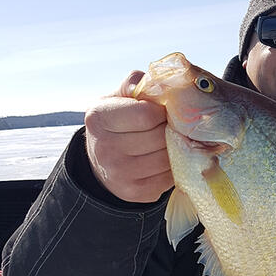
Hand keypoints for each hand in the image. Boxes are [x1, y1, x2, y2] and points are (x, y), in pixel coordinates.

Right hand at [84, 71, 172, 202]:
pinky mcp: (135, 193)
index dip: (162, 111)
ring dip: (176, 149)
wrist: (103, 160)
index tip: (162, 111)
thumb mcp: (118, 98)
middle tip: (171, 127)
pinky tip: (167, 158)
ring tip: (171, 141)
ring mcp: (119, 174)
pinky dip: (174, 166)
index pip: (146, 114)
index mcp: (99, 118)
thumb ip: (134, 85)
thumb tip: (154, 82)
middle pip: (160, 137)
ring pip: (168, 158)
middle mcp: (105, 148)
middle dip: (171, 130)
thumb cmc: (117, 122)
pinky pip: (170, 177)